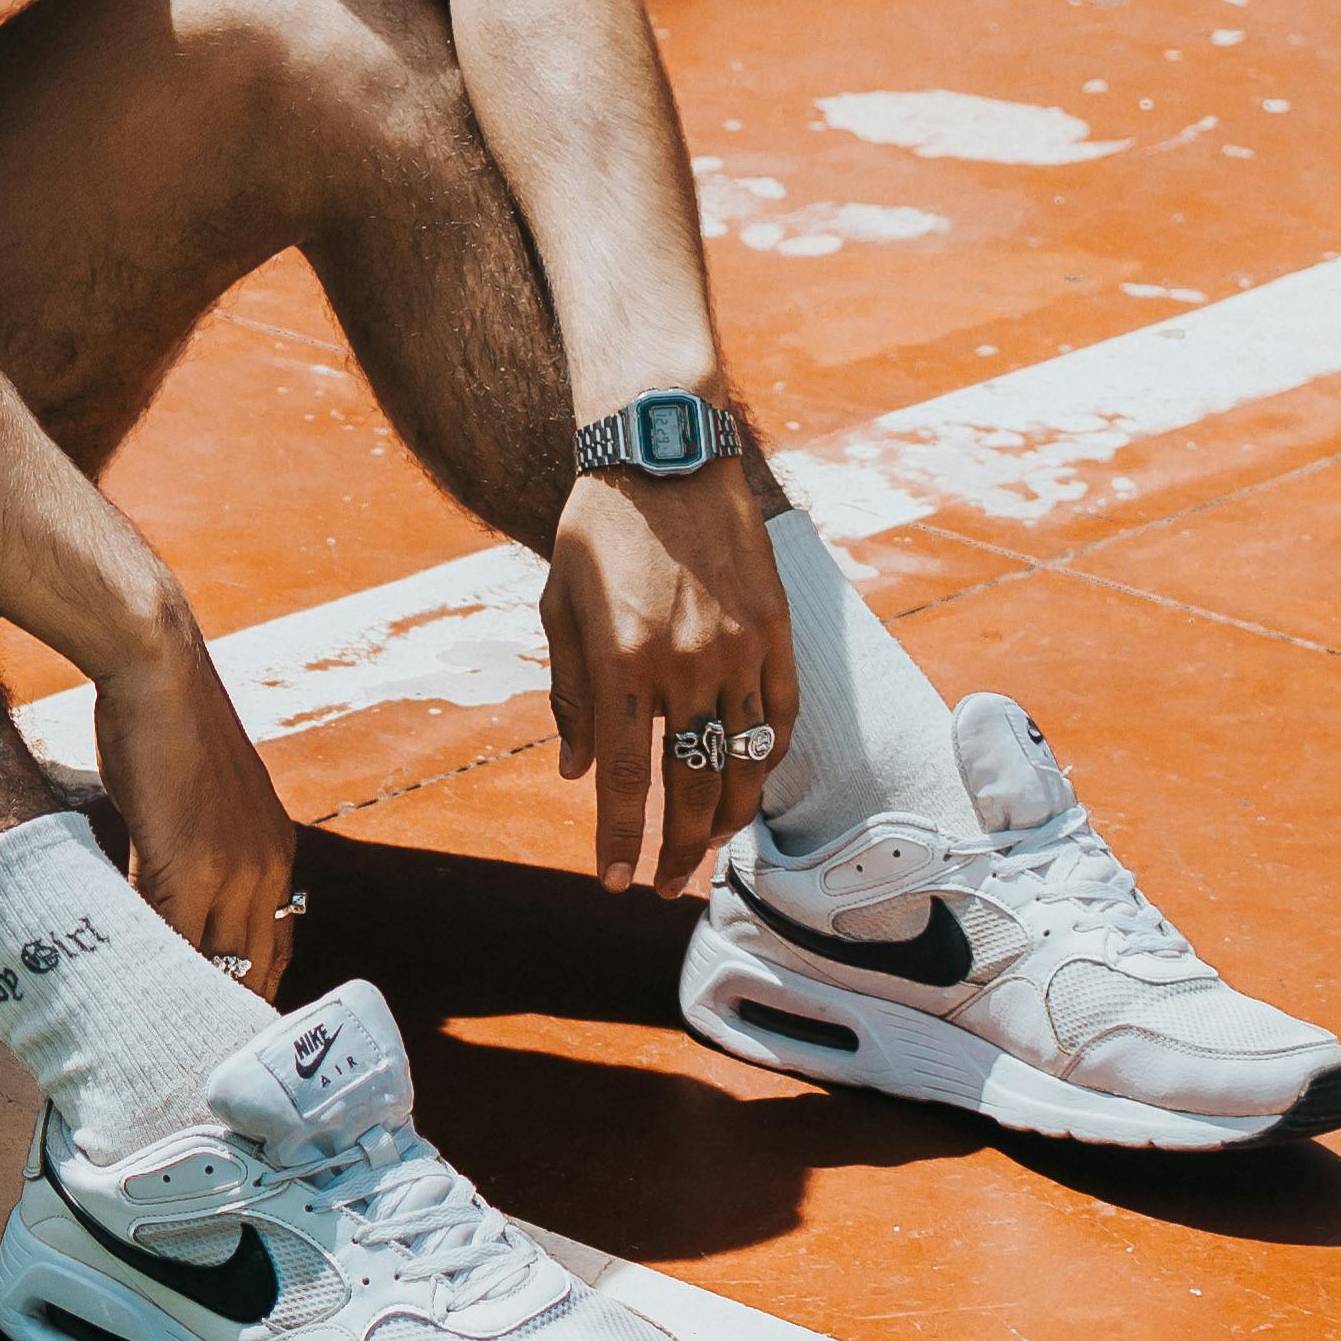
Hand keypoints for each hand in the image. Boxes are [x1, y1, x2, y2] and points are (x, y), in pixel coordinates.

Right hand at [89, 626, 303, 1005]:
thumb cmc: (170, 731)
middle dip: (224, 1012)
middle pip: (251, 966)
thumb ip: (204, 854)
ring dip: (186, 998)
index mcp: (278, 855)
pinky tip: (128, 987)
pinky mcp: (187, 864)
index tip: (226, 1027)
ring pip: (213, 959)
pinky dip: (152, 965)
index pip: (272, 946)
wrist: (160, 677)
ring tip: (158, 1038)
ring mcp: (231, 869)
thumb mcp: (208, 801)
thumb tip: (176, 894)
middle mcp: (267, 869)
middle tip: (195, 1055)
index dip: (250, 991)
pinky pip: (172, 934)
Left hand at [546, 455, 801, 891]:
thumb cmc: (597, 529)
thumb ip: (571, 693)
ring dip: (729, 819)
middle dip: (678, 849)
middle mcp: (685, 664)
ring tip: (713, 851)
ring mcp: (738, 647)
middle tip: (667, 886)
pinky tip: (751, 784)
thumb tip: (578, 771)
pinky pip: (781, 713)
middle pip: (690, 786)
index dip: (620, 839)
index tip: (615, 882)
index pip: (624, 779)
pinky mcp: (774, 628)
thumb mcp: (560, 606)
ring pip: (744, 759)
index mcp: (622, 662)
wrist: (665, 454)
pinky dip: (768, 758)